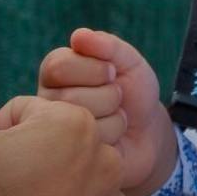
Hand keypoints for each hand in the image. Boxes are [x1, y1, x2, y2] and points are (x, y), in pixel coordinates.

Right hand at [37, 28, 177, 195]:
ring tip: (116, 117)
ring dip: (113, 117)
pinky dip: (113, 139)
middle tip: (117, 98)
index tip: (113, 72)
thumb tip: (78, 36)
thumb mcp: (128, 61)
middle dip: (107, 95)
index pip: (57, 66)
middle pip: (68, 97)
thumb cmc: (133, 91)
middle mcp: (48, 101)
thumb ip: (107, 45)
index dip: (94, 69)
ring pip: (77, 122)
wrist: (148, 133)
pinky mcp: (68, 159)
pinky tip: (113, 139)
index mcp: (55, 72)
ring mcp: (54, 133)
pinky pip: (87, 148)